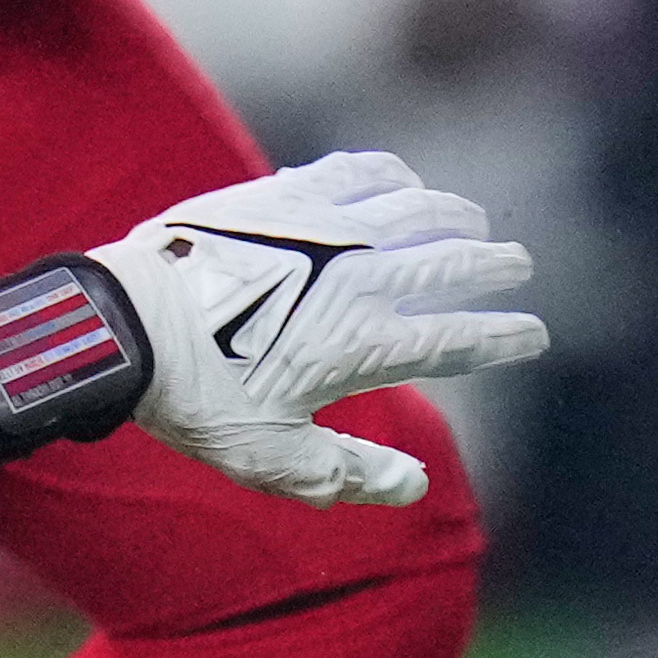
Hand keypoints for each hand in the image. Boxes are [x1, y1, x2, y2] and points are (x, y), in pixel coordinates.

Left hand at [93, 149, 547, 503]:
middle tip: (519, 266)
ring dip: (453, 214)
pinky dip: (391, 175)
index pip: (458, 339)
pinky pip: (355, 172)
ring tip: (473, 221)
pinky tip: (401, 179)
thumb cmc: (195, 401)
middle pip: (450, 264)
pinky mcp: (282, 195)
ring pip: (413, 208)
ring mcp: (322, 230)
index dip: (505, 337)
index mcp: (364, 346)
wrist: (124, 325)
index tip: (533, 335)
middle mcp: (357, 279)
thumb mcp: (272, 459)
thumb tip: (416, 486)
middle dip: (495, 267)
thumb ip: (348, 474)